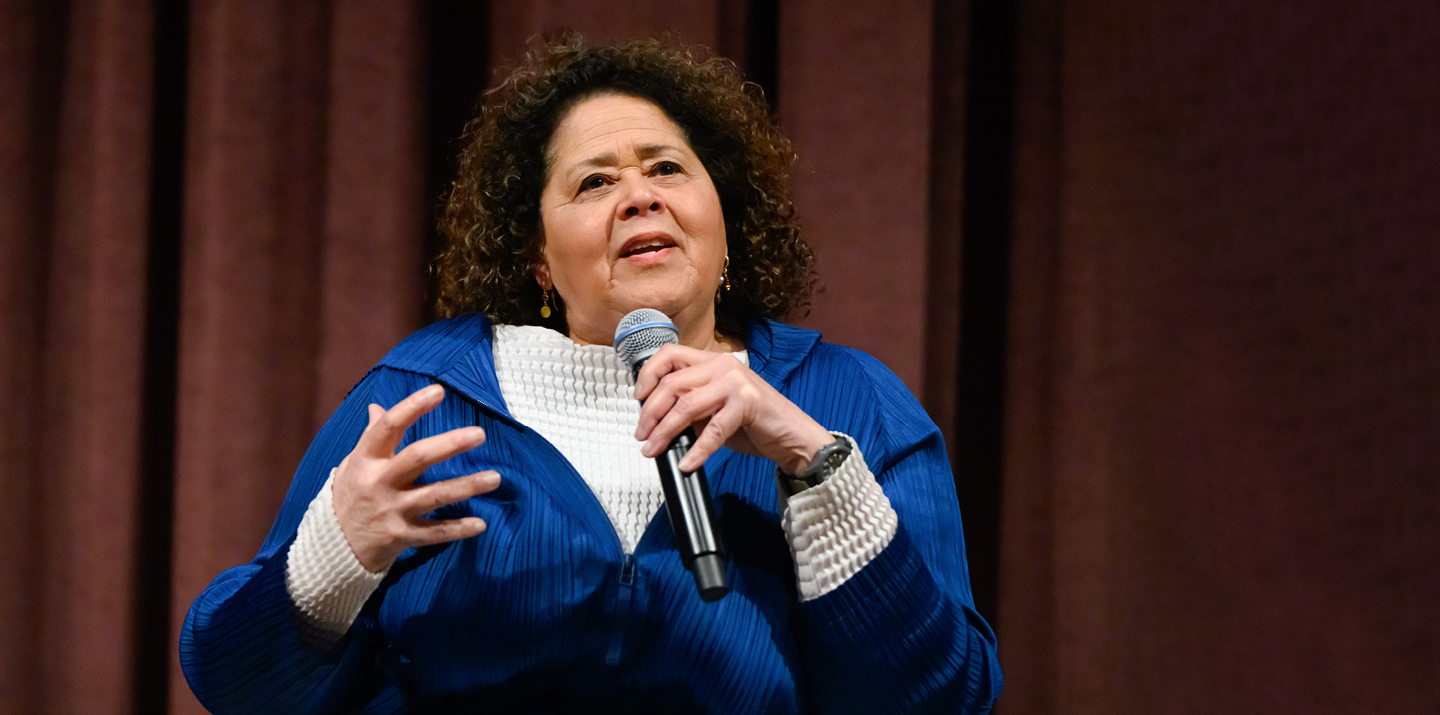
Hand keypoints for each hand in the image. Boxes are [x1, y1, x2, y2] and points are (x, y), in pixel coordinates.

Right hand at [331, 384, 500, 571]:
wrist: (334, 545)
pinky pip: (434, 533)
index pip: (387, 427)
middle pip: (417, 458)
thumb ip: (371, 437)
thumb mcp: (354, 463)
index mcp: (365, 459)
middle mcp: (378, 483)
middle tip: (479, 434)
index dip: (412, 407)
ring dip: (467, 487)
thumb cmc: (351, 494)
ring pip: (434, 496)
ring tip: (495, 477)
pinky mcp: (401, 537)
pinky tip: (481, 524)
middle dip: (449, 445)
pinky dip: (457, 529)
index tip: (438, 391)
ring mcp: (391, 511)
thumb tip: (377, 407)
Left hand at [633, 345, 832, 474]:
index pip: (669, 354)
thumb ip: (690, 407)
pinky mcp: (747, 403)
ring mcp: (736, 382)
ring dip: (664, 432)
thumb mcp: (715, 409)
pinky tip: (688, 463)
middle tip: (642, 435)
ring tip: (654, 449)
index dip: (648, 375)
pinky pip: (712, 430)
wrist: (791, 436)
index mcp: (713, 361)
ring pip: (686, 405)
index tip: (638, 399)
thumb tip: (656, 420)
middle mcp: (723, 365)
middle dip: (650, 413)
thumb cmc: (753, 422)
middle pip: (671, 383)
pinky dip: (697, 451)